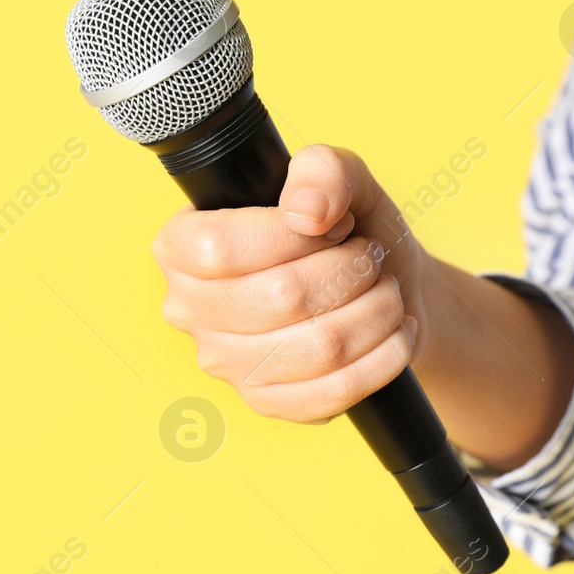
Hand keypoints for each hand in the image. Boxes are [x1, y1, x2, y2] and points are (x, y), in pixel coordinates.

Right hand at [152, 144, 429, 422]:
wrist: (376, 288)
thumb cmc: (344, 230)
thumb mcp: (339, 178)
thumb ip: (322, 171)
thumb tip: (308, 211)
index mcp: (180, 248)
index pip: (220, 248)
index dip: (292, 236)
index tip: (333, 226)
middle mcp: (189, 309)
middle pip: (280, 296)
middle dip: (350, 271)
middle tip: (369, 258)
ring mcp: (225, 363)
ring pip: (318, 346)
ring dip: (375, 312)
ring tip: (386, 291)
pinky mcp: (266, 402)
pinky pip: (333, 392)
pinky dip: (382, 357)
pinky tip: (393, 331)